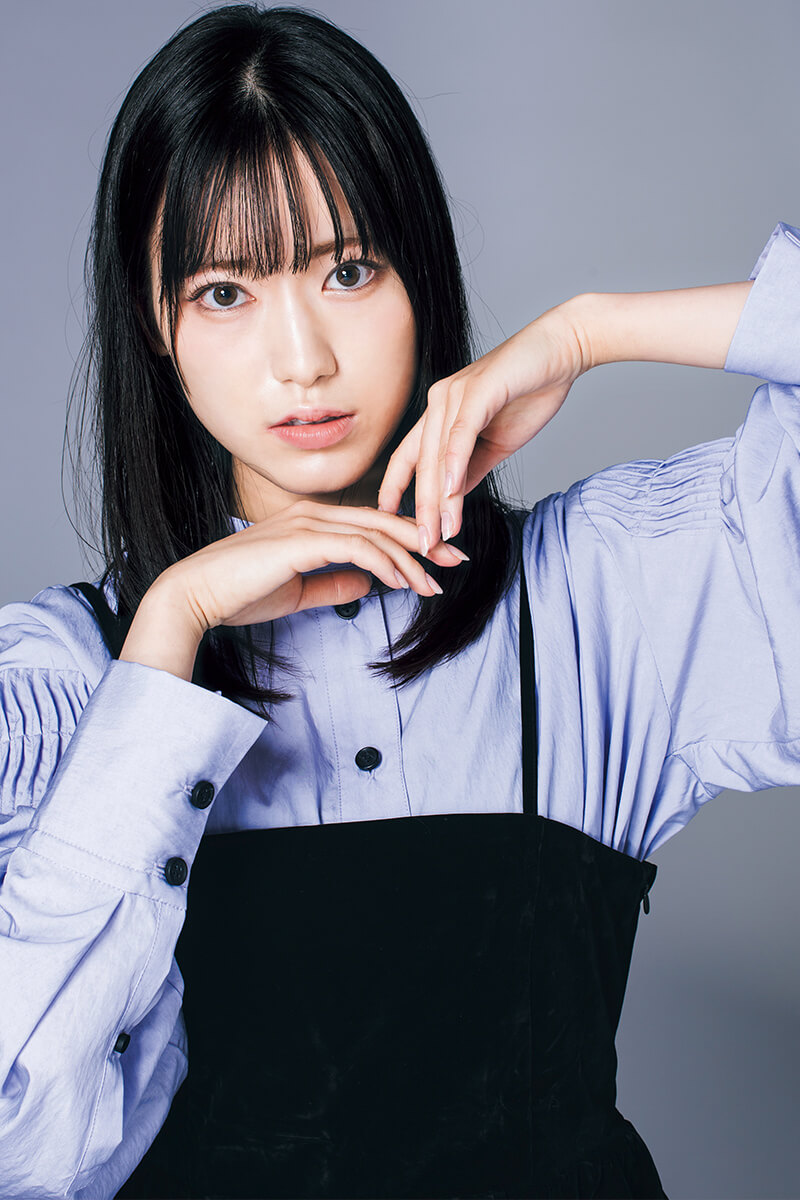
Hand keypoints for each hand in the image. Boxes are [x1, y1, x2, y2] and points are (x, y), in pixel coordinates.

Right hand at [121, 501, 467, 679]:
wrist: (195, 597)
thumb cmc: (239, 595)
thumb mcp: (297, 591)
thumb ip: (333, 585)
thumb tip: (367, 588)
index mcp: (311, 521)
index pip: (372, 523)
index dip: (409, 539)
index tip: (438, 559)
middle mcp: (312, 514)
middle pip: (382, 521)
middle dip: (423, 541)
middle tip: (456, 559)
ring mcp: (306, 524)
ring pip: (375, 534)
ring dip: (409, 560)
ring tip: (432, 583)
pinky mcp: (300, 541)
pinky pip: (356, 548)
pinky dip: (384, 563)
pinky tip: (402, 581)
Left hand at [377, 299, 586, 550]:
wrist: (562, 352)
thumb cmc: (530, 392)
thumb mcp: (495, 443)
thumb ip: (471, 468)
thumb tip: (451, 497)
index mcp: (440, 413)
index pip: (409, 458)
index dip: (396, 490)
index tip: (390, 522)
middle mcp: (438, 402)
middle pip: (420, 464)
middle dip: (420, 509)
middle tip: (423, 545)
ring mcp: (453, 394)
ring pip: (436, 455)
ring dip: (437, 498)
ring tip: (440, 531)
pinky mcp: (477, 391)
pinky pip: (460, 434)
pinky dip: (454, 465)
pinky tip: (451, 492)